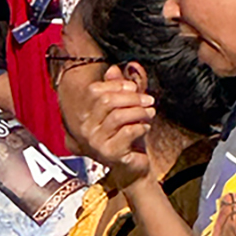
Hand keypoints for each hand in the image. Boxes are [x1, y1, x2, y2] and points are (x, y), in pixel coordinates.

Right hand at [79, 64, 154, 186]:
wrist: (132, 167)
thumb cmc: (127, 136)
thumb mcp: (124, 109)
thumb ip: (118, 89)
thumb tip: (114, 68)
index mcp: (85, 116)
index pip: (94, 91)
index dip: (116, 85)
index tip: (133, 87)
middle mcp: (85, 129)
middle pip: (106, 101)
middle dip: (132, 98)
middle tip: (148, 100)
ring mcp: (95, 142)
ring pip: (118, 116)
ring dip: (139, 112)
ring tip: (150, 113)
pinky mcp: (109, 153)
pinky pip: (128, 132)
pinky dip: (142, 127)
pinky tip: (146, 128)